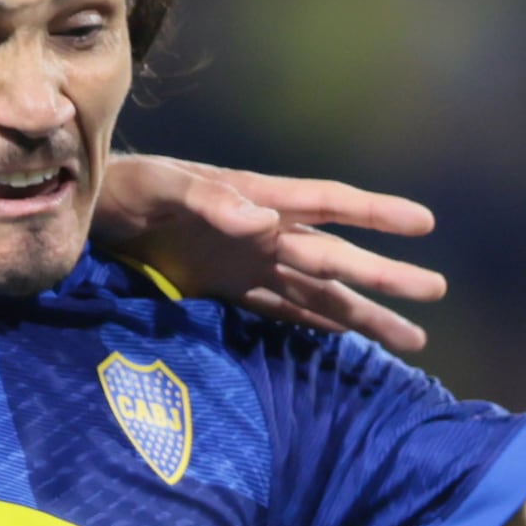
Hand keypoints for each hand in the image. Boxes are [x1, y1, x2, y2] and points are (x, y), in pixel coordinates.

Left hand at [92, 154, 449, 353]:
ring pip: (321, 292)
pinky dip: (317, 326)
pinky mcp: (228, 291)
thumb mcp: (163, 186)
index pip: (327, 204)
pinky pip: (283, 311)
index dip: (374, 212)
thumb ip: (210, 200)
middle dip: (386, 276)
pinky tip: (349, 339)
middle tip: (437, 291)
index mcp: (259, 199)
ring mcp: (252, 265)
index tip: (422, 222)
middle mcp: (267, 234)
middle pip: (337, 257)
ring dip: (364, 314)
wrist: (89, 216)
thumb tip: (263, 221)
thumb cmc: (128, 188)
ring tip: (413, 339)